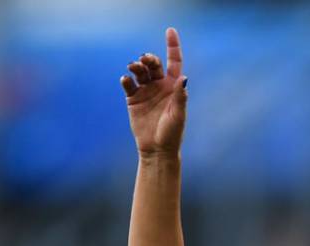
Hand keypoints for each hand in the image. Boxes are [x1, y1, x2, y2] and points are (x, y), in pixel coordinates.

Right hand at [122, 27, 187, 155]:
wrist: (156, 149)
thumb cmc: (172, 133)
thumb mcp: (178, 115)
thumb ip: (180, 97)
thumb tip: (183, 78)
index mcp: (173, 86)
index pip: (174, 61)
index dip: (172, 45)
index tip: (170, 30)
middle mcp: (159, 85)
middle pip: (154, 64)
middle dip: (149, 58)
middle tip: (144, 60)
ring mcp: (146, 91)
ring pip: (140, 71)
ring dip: (136, 66)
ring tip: (133, 67)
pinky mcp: (133, 99)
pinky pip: (128, 84)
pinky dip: (126, 80)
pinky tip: (126, 80)